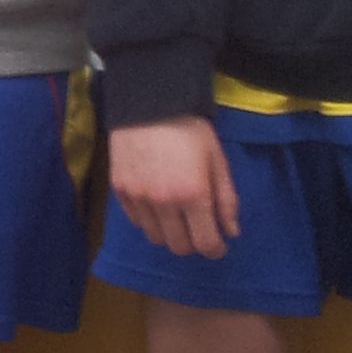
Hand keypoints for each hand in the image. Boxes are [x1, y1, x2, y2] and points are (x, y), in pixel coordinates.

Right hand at [112, 116, 241, 259]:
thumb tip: (231, 232)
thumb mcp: (217, 160)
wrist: (148, 103)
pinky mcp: (120, 191)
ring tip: (177, 217)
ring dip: (170, 234)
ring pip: (156, 237)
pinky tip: (157, 204)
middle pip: (179, 247)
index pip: (205, 243)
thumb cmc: (190, 130)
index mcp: (193, 195)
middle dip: (193, 243)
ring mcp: (138, 198)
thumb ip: (226, 199)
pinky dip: (150, 221)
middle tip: (199, 229)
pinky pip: (137, 221)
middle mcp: (164, 203)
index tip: (218, 246)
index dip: (215, 249)